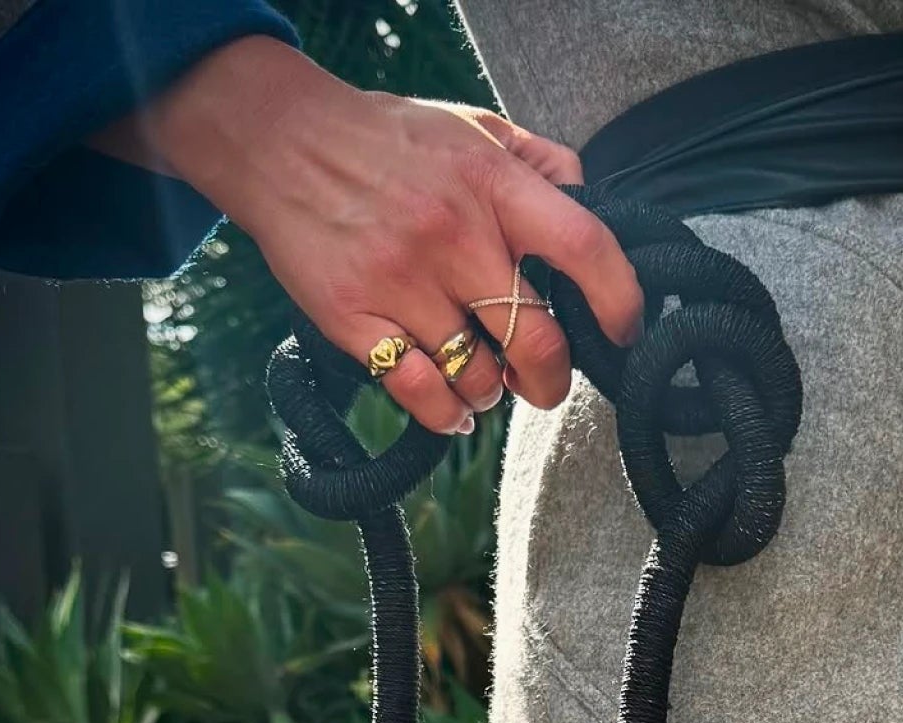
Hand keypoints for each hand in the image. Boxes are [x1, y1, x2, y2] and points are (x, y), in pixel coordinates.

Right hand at [94, 37, 643, 433]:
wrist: (278, 139)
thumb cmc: (385, 139)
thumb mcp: (469, 127)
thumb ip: (535, 162)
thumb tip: (588, 195)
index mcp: (492, 184)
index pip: (583, 246)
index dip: (619, 299)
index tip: (624, 330)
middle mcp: (453, 235)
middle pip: (535, 340)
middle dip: (552, 379)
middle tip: (546, 382)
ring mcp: (401, 281)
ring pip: (478, 378)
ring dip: (492, 394)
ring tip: (483, 378)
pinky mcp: (354, 318)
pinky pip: (419, 394)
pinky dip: (447, 416)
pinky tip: (453, 410)